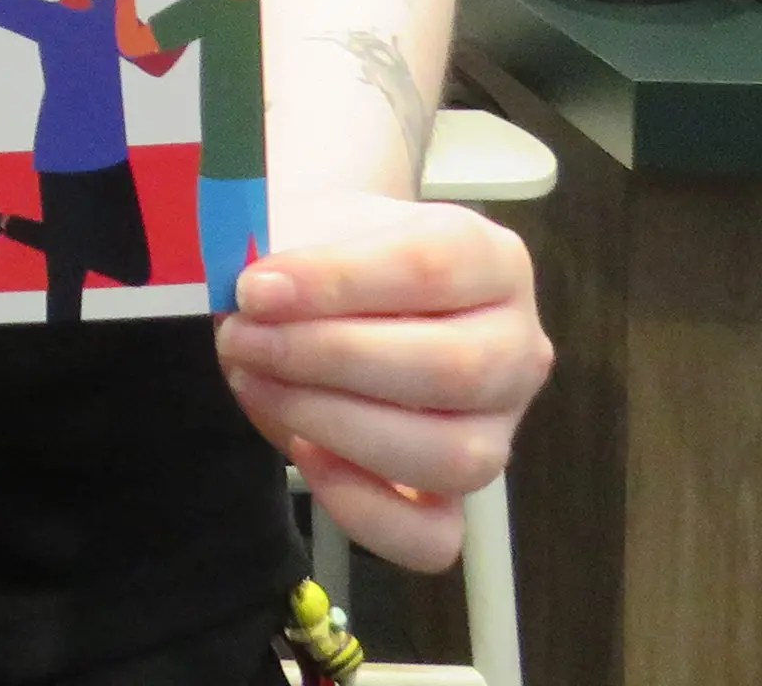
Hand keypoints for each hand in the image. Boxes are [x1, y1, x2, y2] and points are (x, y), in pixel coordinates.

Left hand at [216, 189, 552, 570]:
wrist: (324, 281)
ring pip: (454, 458)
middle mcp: (516, 347)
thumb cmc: (325, 250)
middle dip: (329, 358)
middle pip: (454, 369)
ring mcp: (497, 430)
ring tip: (258, 382)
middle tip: (246, 338)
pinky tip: (305, 454)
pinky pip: (433, 538)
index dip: (336, 281)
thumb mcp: (307, 222)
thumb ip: (283, 246)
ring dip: (337, 425)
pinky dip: (363, 509)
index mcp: (489, 260)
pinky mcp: (457, 497)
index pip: (432, 268)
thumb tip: (254, 295)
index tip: (256, 287)